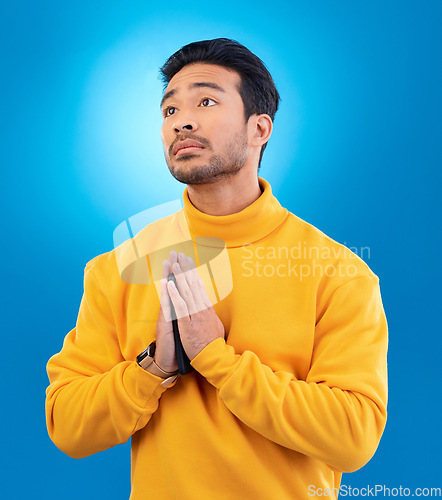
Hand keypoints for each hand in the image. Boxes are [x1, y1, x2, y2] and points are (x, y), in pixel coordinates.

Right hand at [154, 255, 178, 372]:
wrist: (168, 362)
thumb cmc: (179, 345)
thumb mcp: (187, 327)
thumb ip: (188, 315)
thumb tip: (196, 305)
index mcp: (177, 310)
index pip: (180, 288)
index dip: (182, 273)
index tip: (184, 259)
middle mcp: (170, 310)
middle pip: (172, 286)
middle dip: (175, 269)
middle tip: (175, 252)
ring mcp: (166, 316)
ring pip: (167, 293)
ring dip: (168, 276)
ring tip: (169, 261)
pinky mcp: (164, 324)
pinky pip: (166, 307)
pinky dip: (166, 295)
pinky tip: (166, 284)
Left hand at [166, 251, 224, 360]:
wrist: (214, 357)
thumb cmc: (212, 343)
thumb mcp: (214, 324)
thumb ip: (209, 313)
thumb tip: (207, 304)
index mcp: (206, 307)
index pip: (198, 285)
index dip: (192, 271)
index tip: (187, 260)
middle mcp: (202, 308)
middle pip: (192, 284)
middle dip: (185, 268)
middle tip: (179, 254)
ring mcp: (195, 315)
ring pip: (186, 291)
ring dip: (179, 276)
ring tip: (174, 263)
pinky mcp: (188, 324)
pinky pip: (180, 306)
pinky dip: (175, 294)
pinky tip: (169, 284)